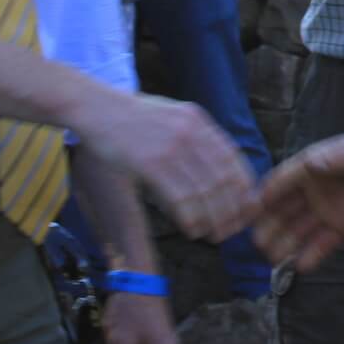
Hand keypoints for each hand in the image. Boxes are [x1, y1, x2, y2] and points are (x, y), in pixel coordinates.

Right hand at [76, 95, 258, 241]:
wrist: (95, 107)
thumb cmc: (131, 117)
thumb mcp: (171, 116)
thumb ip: (194, 137)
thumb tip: (214, 169)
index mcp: (198, 121)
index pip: (233, 158)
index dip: (244, 186)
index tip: (247, 207)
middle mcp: (191, 132)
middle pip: (224, 178)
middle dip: (233, 209)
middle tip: (232, 230)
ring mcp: (171, 147)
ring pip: (205, 191)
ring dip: (214, 219)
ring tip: (214, 235)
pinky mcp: (150, 163)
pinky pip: (181, 197)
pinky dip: (191, 218)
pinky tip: (193, 230)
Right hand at [254, 128, 343, 271]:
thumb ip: (334, 160)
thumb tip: (311, 163)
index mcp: (312, 167)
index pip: (282, 182)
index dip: (266, 196)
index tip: (249, 212)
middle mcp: (315, 190)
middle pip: (284, 210)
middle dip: (268, 226)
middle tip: (256, 243)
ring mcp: (327, 210)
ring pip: (299, 230)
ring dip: (284, 244)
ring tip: (271, 259)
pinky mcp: (343, 228)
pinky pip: (322, 245)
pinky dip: (311, 256)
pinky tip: (300, 267)